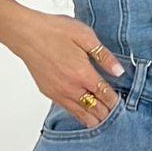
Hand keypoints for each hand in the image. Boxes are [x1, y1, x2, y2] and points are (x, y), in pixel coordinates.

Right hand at [14, 11, 125, 127]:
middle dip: (110, 113)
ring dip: (96, 118)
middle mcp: (71, 88)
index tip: (125, 104)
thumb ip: (103, 56)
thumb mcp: (85, 36)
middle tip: (120, 114)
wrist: (26, 34)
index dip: (118, 102)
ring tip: (107, 119)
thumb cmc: (54, 31)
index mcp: (83, 74)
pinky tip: (88, 115)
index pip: (107, 96)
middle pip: (97, 111)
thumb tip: (119, 71)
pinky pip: (70, 111)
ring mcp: (59, 93)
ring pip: (83, 116)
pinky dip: (81, 115)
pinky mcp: (50, 93)